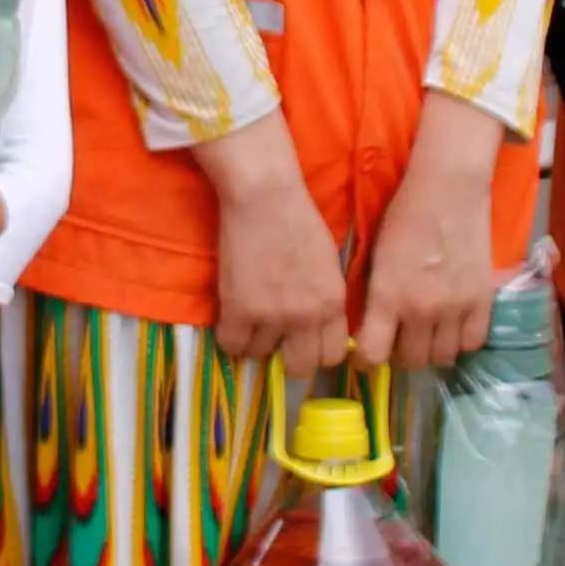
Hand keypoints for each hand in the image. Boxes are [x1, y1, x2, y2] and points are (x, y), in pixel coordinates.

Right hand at [201, 153, 353, 383]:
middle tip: (276, 339)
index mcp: (333, 303)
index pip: (332, 356)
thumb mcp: (329, 265)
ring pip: (262, 356)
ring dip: (256, 342)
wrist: (265, 197)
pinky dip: (231, 338)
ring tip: (251, 318)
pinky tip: (233, 320)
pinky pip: (232, 346)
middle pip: (301, 368)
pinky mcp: (239, 310)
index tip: (304, 342)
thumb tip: (317, 328)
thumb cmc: (299, 221)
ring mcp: (273, 316)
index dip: (316, 352)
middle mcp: (308, 316)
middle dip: (288, 357)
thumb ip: (326, 300)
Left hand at [356, 193, 499, 374]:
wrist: (448, 189)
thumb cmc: (403, 217)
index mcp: (387, 296)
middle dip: (401, 355)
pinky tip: (452, 326)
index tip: (367, 354)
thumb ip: (372, 298)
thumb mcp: (374, 258)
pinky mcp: (483, 300)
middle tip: (400, 338)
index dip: (367, 360)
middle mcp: (421, 309)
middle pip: (411, 362)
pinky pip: (472, 342)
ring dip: (431, 349)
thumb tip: (366, 330)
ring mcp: (456, 307)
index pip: (373, 356)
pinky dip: (460, 340)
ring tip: (426, 333)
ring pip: (443, 358)